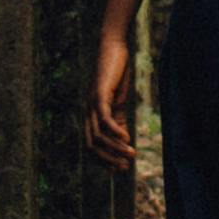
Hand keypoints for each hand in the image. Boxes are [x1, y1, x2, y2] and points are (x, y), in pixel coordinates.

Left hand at [82, 24, 136, 174]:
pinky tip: (126, 138)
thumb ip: (119, 121)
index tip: (120, 169)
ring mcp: (92, 104)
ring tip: (131, 154)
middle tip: (125, 166)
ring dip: (115, 148)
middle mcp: (88, 113)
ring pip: (98, 136)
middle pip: (91, 146)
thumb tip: (123, 142)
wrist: (114, 49)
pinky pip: (104, 119)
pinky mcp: (99, 95)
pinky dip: (115, 132)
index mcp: (91, 116)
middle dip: (108, 160)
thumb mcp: (119, 103)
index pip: (92, 147)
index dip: (104, 161)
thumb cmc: (117, 75)